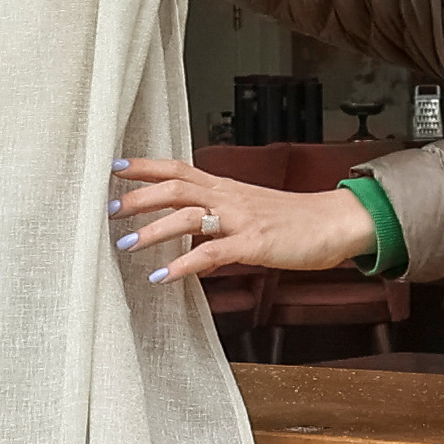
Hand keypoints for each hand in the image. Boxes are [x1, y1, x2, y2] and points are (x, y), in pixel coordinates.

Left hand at [110, 158, 375, 285]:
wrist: (336, 223)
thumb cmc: (294, 222)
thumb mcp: (250, 218)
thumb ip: (217, 229)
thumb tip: (192, 250)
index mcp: (226, 188)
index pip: (179, 169)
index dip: (146, 166)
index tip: (113, 166)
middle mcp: (229, 197)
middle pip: (175, 187)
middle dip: (138, 197)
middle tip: (107, 208)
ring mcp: (241, 219)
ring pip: (188, 216)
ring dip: (153, 230)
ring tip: (124, 244)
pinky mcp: (254, 243)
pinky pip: (212, 252)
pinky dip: (183, 264)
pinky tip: (162, 277)